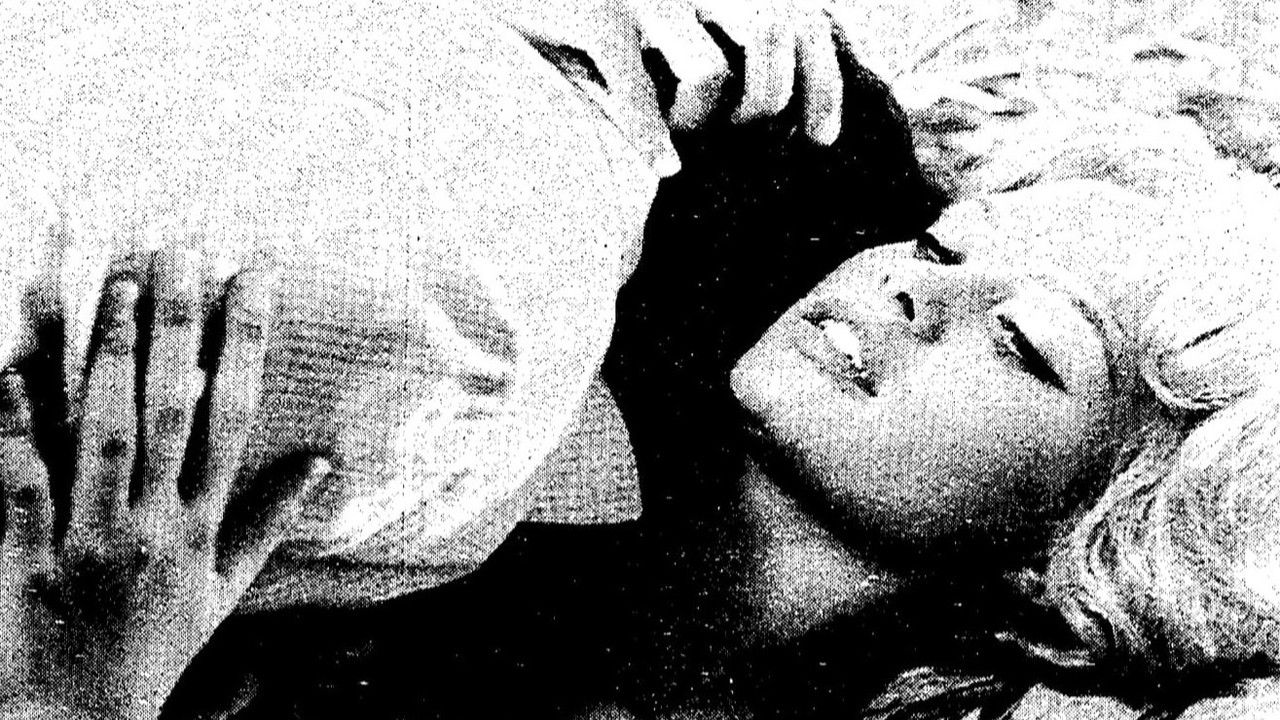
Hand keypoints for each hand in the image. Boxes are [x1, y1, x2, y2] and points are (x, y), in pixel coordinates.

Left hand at [0, 249, 327, 719]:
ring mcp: (90, 539)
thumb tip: (322, 461)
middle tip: (179, 249)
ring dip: (105, 353)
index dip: (245, 342)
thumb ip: (270, 520)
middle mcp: (154, 524)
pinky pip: (21, 481)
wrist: (79, 719)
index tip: (253, 276)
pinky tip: (13, 362)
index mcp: (202, 527)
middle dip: (176, 324)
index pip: (234, 417)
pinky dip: (15, 422)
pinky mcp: (26, 557)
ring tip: (114, 279)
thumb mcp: (225, 588)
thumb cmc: (157, 647)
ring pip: (102, 432)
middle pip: (171, 409)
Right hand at [490, 0, 854, 158]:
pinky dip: (652, 136)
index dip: (824, 81)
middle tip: (741, 138)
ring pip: (712, 71)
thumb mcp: (665, 22)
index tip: (821, 138)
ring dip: (703, 122)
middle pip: (775, 37)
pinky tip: (662, 167)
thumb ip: (713, 41)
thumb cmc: (592, 10)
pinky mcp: (595, 14)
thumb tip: (772, 107)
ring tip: (680, 140)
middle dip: (770, 104)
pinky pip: (638, 90)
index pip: (803, 18)